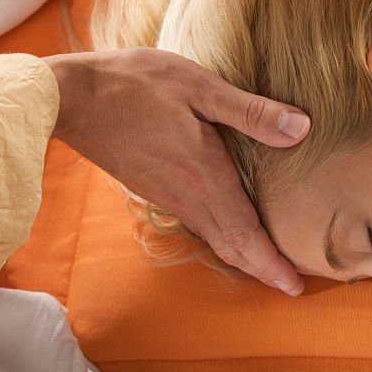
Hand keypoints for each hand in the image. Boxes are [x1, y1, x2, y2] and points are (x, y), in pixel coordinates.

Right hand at [43, 48, 308, 295]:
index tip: (296, 286)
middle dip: (264, 269)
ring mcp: (167, 195)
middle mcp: (187, 196)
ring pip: (214, 237)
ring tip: (270, 260)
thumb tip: (301, 128)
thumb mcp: (200, 87)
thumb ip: (250, 111)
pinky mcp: (154, 187)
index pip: (246, 234)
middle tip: (292, 285)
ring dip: (244, 254)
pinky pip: (197, 223)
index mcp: (204, 177)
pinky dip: (222, 235)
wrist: (69, 98)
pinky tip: (230, 225)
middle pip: (232, 246)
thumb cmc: (135, 85)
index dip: (273, 263)